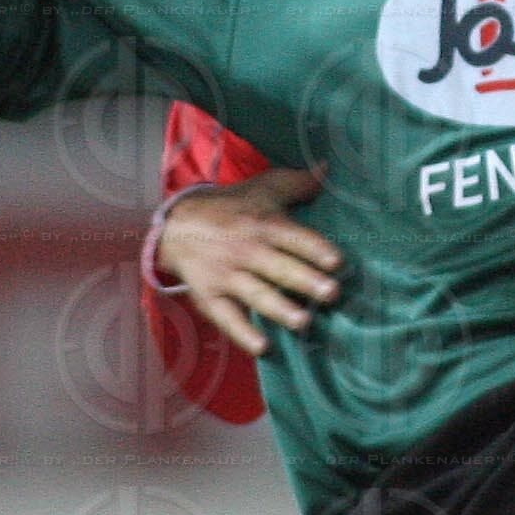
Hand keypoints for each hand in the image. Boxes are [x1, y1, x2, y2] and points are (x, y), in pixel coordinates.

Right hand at [157, 168, 340, 356]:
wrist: (178, 225)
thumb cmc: (232, 207)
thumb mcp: (263, 188)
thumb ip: (298, 183)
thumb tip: (328, 168)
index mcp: (263, 224)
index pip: (292, 236)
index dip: (314, 248)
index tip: (336, 261)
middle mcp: (246, 250)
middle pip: (278, 266)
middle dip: (304, 280)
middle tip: (331, 293)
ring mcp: (227, 275)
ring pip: (255, 293)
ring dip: (279, 308)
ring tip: (303, 322)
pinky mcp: (210, 296)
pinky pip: (226, 316)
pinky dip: (242, 333)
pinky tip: (262, 346)